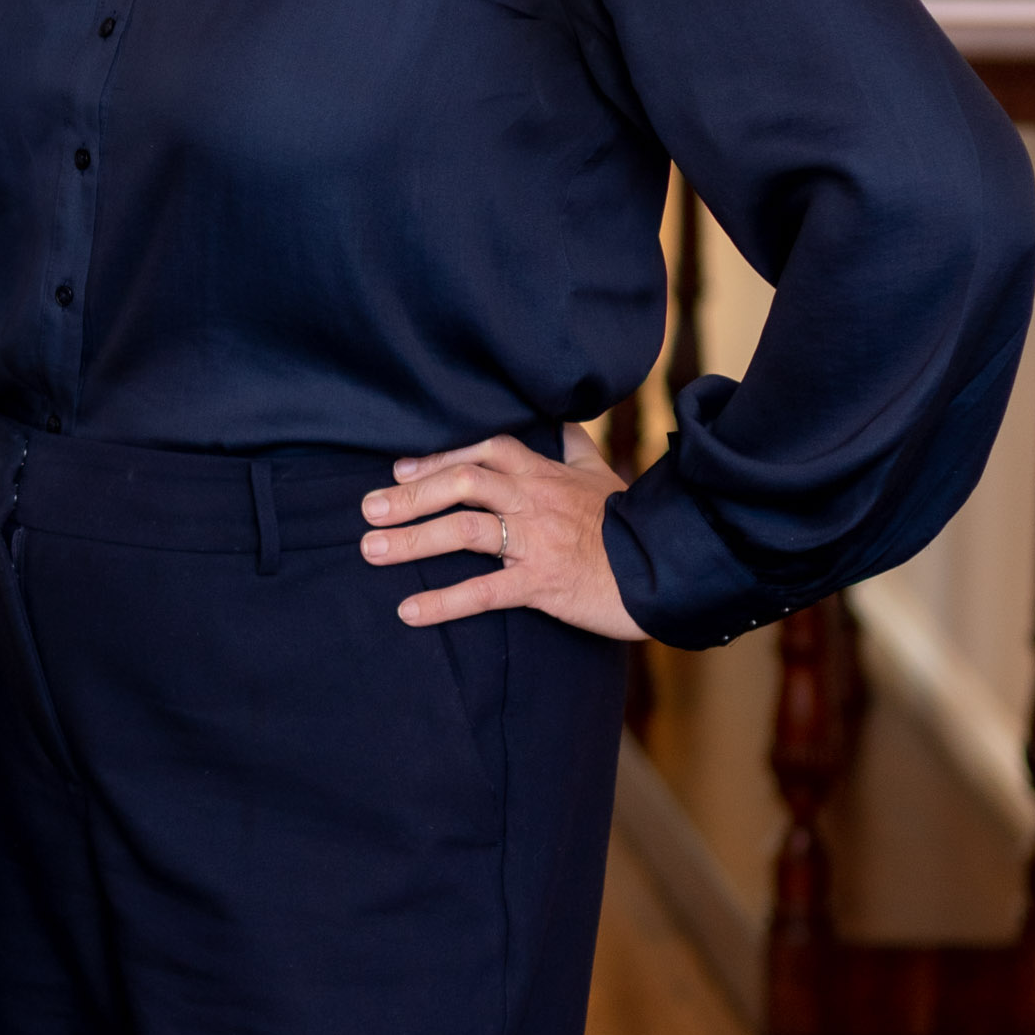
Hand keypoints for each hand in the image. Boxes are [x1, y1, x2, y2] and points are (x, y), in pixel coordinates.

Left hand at [360, 430, 643, 640]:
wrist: (667, 572)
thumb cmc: (631, 526)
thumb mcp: (604, 477)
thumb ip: (575, 449)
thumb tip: (561, 423)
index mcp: (546, 475)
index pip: (485, 451)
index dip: (439, 458)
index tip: (400, 470)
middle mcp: (536, 501)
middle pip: (464, 483)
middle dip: (410, 495)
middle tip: (367, 510)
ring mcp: (538, 541)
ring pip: (466, 530)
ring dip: (413, 539)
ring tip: (371, 550)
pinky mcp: (543, 584)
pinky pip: (485, 591)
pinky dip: (444, 601)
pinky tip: (409, 611)